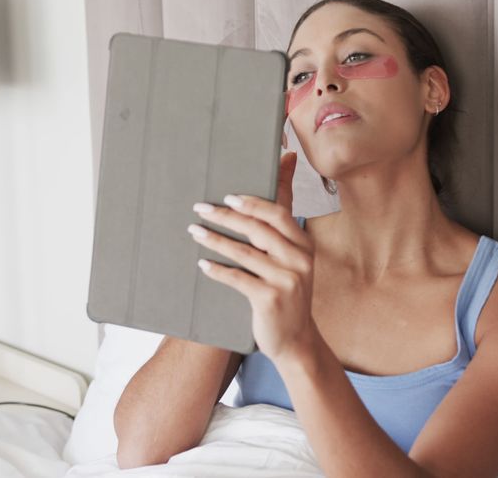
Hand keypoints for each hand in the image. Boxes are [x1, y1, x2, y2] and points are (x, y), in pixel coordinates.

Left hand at [188, 148, 317, 362]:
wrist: (295, 339)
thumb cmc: (288, 289)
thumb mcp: (292, 251)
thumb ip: (285, 209)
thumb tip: (287, 157)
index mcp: (304, 243)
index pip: (278, 214)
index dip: (252, 202)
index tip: (227, 196)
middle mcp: (299, 259)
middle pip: (259, 229)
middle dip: (227, 217)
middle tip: (201, 208)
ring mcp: (287, 280)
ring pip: (245, 252)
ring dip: (215, 240)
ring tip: (194, 231)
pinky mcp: (271, 299)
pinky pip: (239, 278)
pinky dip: (219, 270)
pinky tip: (203, 264)